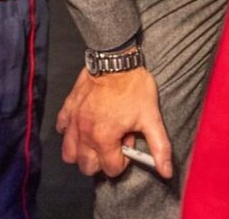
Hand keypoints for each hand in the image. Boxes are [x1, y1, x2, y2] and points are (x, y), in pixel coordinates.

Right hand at [56, 67, 172, 178]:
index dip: (123, 160)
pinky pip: (61, 128)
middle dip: (101, 161)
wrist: (115, 58)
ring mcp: (74, 119)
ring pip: (69, 153)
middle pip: (87, 166)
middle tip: (113, 143)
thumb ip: (159, 147)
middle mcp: (85, 132)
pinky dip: (69, 131)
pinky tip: (84, 125)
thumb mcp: (151, 117)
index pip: (111, 169)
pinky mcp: (68, 107)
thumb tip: (166, 171)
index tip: (128, 143)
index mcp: (104, 137)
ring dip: (81, 152)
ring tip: (96, 140)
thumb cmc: (133, 86)